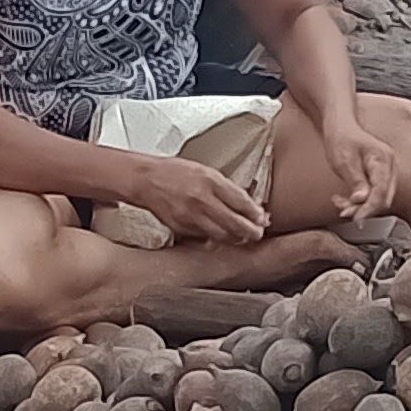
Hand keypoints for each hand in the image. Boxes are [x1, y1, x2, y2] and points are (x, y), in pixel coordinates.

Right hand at [120, 151, 270, 247]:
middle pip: (235, 223)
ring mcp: (190, 216)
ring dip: (236, 238)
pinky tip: (221, 235)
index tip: (263, 218)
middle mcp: (201, 200)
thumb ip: (226, 189)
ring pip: (222, 236)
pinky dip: (216, 238)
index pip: (241, 202)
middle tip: (258, 233)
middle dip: (251, 231)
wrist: (147, 179)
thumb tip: (248, 205)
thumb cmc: (176, 173)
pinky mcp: (182, 228)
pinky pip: (205, 238)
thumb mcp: (206, 172)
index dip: (255, 214)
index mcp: (210, 181)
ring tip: (242, 236)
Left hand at [311, 103, 398, 224]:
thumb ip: (355, 181)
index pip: (381, 191)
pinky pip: (374, 193)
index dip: (369, 208)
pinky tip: (345, 199)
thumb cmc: (341, 138)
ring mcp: (386, 171)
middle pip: (383, 197)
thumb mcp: (344, 160)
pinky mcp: (379, 176)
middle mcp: (389, 166)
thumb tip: (362, 200)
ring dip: (360, 205)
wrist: (340, 126)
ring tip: (340, 204)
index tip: (356, 218)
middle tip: (344, 212)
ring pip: (378, 198)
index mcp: (383, 160)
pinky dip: (360, 200)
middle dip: (363, 208)